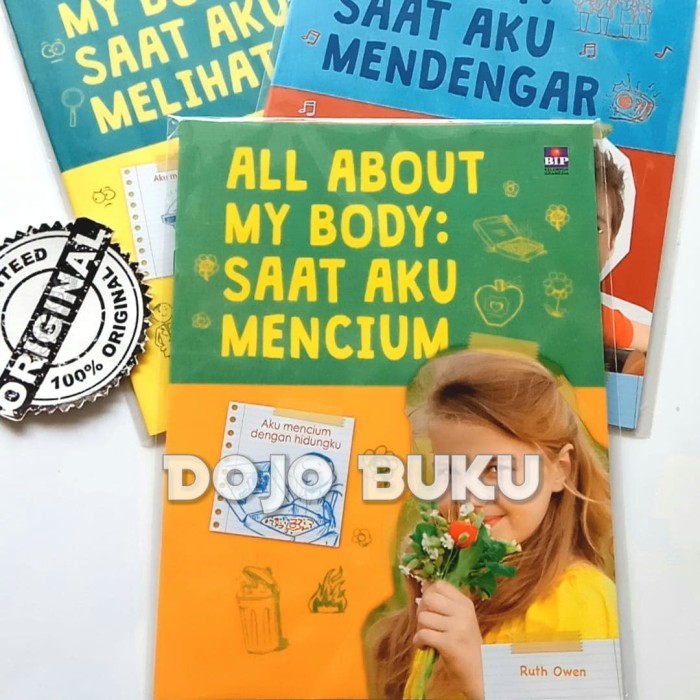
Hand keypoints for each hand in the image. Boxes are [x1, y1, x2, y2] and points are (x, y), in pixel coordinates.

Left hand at [414, 581, 483, 699]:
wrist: (480, 673)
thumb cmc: (465, 645)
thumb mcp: (461, 619)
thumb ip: (445, 604)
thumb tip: (424, 586)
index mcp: (465, 603)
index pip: (440, 584)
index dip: (429, 593)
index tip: (429, 607)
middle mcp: (463, 612)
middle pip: (429, 598)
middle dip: (421, 610)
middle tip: (426, 624)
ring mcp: (457, 627)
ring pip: (423, 617)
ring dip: (420, 629)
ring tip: (428, 637)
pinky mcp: (450, 643)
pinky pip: (423, 634)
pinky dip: (419, 642)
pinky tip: (425, 646)